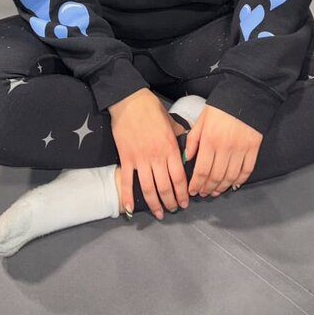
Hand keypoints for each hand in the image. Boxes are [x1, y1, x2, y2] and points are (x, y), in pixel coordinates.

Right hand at [108, 89, 188, 219]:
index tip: (185, 202)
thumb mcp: (171, 121)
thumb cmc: (152, 109)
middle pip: (165, 186)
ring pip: (148, 188)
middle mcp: (157, 157)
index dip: (183, 193)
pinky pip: (127, 181)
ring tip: (159, 213)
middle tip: (174, 210)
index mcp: (170, 148)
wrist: (129, 101)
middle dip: (171, 202)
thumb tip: (188, 146)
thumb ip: (180, 136)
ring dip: (154, 204)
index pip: (179, 177)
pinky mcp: (126, 158)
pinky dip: (128, 196)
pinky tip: (130, 208)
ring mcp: (140, 159)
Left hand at [183, 106, 262, 197]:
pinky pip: (246, 171)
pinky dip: (239, 181)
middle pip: (215, 177)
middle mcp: (225, 148)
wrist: (245, 96)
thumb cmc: (221, 107)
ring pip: (230, 177)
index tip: (192, 190)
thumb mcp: (201, 119)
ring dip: (221, 188)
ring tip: (215, 191)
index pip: (202, 170)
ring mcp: (241, 150)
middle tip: (203, 193)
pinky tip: (232, 184)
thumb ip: (193, 139)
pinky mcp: (253, 149)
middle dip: (207, 188)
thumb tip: (187, 158)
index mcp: (210, 140)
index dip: (196, 184)